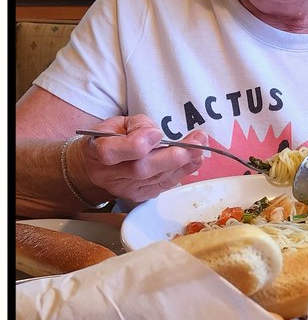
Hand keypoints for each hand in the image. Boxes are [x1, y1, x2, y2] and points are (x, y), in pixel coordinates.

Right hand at [70, 114, 207, 202]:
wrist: (98, 165)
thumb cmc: (110, 138)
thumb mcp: (118, 123)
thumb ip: (138, 125)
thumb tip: (158, 135)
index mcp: (96, 150)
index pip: (111, 152)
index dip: (136, 144)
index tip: (158, 134)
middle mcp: (108, 174)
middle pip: (140, 169)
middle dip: (172, 157)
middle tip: (197, 143)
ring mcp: (123, 189)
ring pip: (155, 179)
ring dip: (183, 164)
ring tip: (200, 148)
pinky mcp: (138, 196)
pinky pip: (162, 186)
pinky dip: (181, 173)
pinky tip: (195, 161)